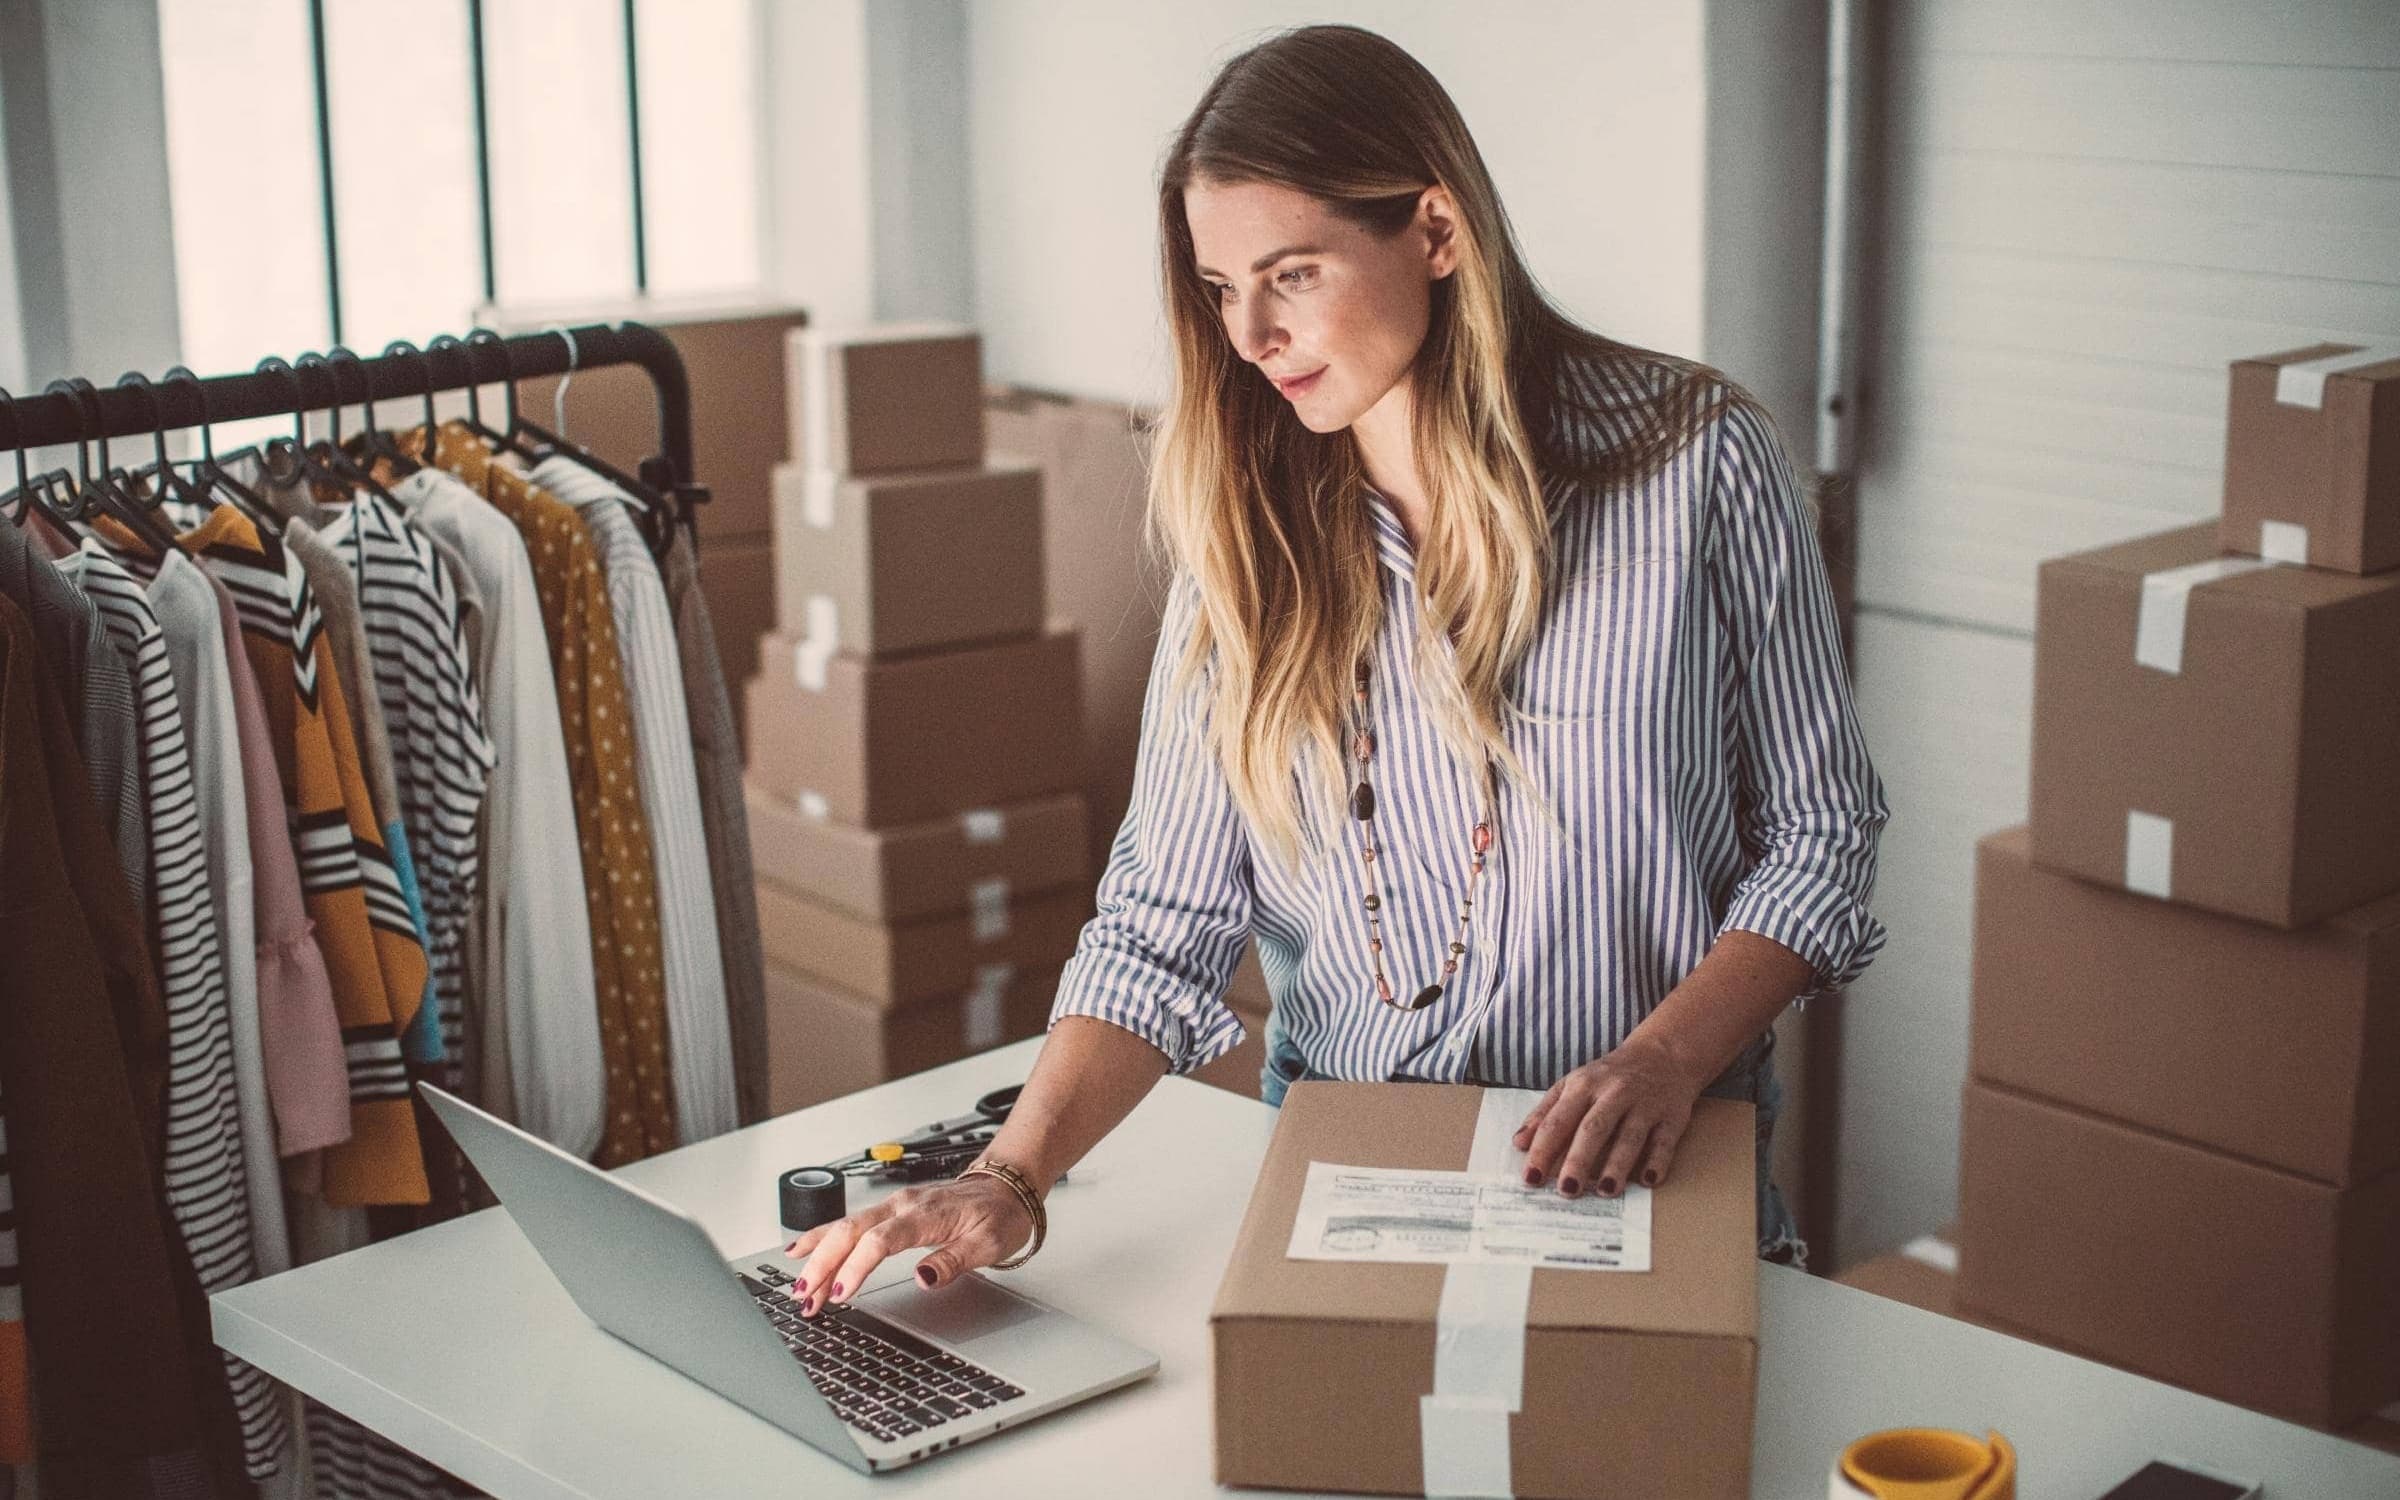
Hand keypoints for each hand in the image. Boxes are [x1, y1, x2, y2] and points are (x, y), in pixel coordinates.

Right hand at [782, 1173, 1036, 1316]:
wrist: (1006, 1188)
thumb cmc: (999, 1215)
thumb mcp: (988, 1244)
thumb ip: (954, 1261)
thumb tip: (923, 1277)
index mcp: (925, 1214)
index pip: (880, 1240)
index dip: (857, 1267)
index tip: (841, 1294)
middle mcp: (902, 1205)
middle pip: (851, 1232)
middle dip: (823, 1265)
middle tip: (805, 1298)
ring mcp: (893, 1206)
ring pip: (844, 1227)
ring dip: (819, 1257)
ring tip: (798, 1287)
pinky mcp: (889, 1211)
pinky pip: (849, 1223)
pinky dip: (822, 1237)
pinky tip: (801, 1250)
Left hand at [1510, 1032, 1704, 1198]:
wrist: (1662, 1054)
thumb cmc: (1609, 1076)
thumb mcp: (1572, 1085)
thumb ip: (1545, 1113)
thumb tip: (1519, 1144)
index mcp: (1583, 1086)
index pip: (1558, 1121)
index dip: (1543, 1150)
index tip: (1531, 1179)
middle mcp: (1614, 1093)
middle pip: (1593, 1129)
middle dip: (1579, 1160)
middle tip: (1566, 1190)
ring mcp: (1644, 1104)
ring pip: (1629, 1136)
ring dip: (1618, 1165)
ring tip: (1605, 1191)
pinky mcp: (1672, 1116)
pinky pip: (1664, 1140)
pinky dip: (1658, 1161)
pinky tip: (1648, 1180)